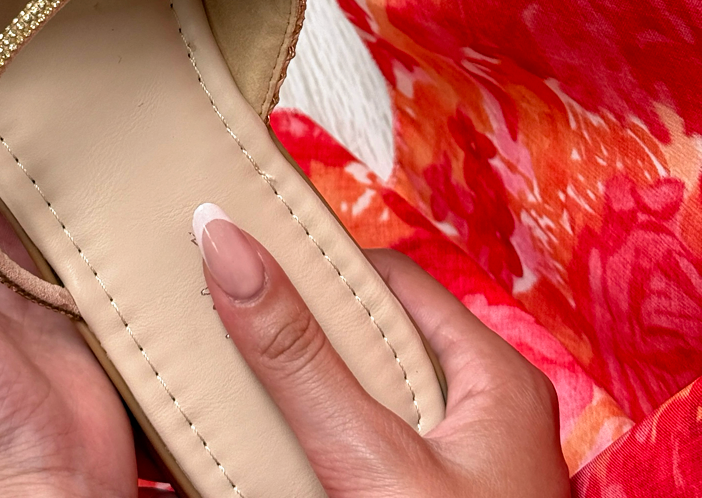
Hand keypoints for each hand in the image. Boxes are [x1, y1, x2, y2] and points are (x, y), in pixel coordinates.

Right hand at [194, 208, 570, 496]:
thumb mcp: (371, 458)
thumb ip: (299, 360)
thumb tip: (229, 247)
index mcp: (494, 379)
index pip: (393, 282)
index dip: (320, 267)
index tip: (248, 259)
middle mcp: (482, 419)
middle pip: (376, 343)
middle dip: (303, 337)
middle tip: (228, 323)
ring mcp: (457, 474)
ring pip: (364, 404)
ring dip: (304, 397)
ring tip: (238, 386)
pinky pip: (364, 458)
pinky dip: (317, 450)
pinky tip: (271, 459)